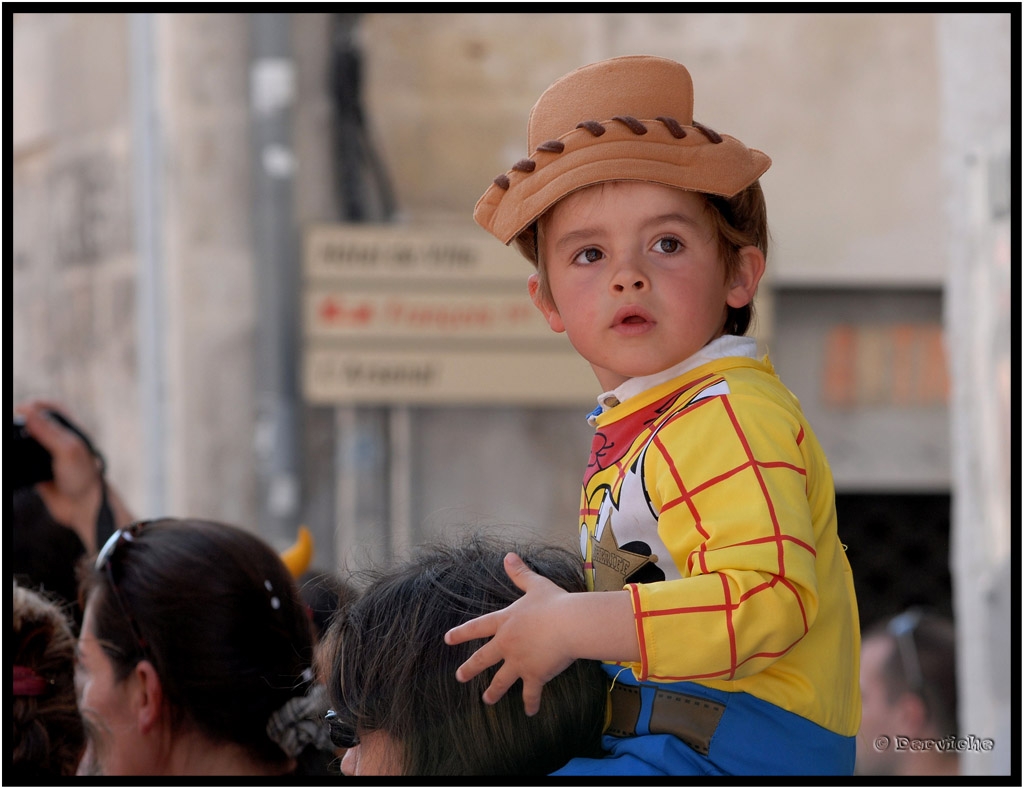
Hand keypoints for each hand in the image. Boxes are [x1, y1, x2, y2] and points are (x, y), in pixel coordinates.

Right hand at [15, 400, 123, 553]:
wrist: (83, 508)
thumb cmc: (83, 476)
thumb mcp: (67, 449)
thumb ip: (47, 431)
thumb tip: (27, 410)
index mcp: (70, 432)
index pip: (52, 409)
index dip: (36, 405)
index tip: (21, 409)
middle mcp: (59, 443)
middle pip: (36, 425)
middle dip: (21, 423)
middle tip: (10, 426)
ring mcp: (47, 458)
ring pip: (26, 444)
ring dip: (16, 442)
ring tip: (8, 441)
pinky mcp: (37, 474)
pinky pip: (22, 464)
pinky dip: (15, 461)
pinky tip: (12, 461)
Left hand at [444, 552, 577, 715]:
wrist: (569, 624)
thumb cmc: (554, 603)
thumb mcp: (535, 585)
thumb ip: (519, 573)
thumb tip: (508, 555)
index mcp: (505, 622)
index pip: (477, 627)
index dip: (461, 633)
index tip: (448, 639)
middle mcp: (507, 644)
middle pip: (482, 659)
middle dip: (469, 669)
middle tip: (459, 677)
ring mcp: (519, 662)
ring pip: (500, 681)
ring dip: (493, 692)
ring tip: (487, 700)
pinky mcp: (534, 676)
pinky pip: (530, 693)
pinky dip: (530, 703)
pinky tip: (530, 712)